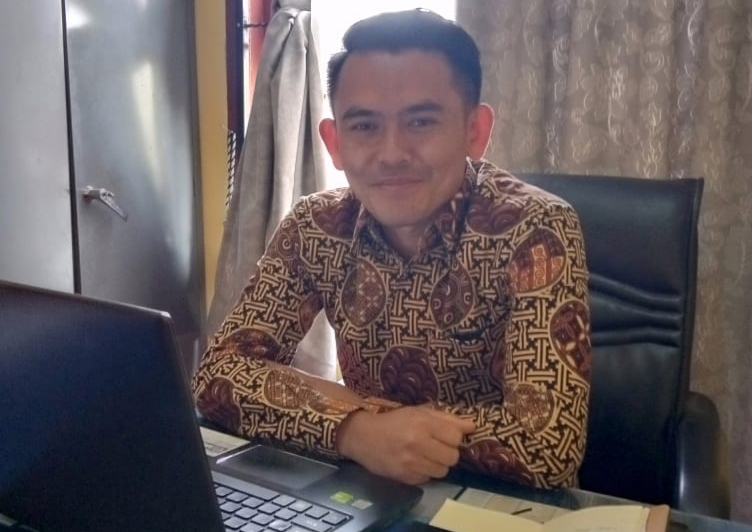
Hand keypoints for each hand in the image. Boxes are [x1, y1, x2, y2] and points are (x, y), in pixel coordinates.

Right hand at [335, 406, 474, 484]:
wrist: (362, 436)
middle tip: (436, 447)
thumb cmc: (393, 421)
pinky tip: (415, 463)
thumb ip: (446, 419)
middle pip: (453, 456)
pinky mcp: (405, 477)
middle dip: (448, 452)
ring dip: (438, 464)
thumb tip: (472, 425)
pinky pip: (428, 479)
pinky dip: (425, 472)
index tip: (444, 435)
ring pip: (443, 471)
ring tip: (425, 455)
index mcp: (423, 423)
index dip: (453, 437)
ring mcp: (411, 463)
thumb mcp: (418, 412)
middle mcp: (418, 443)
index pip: (456, 437)